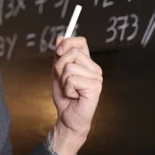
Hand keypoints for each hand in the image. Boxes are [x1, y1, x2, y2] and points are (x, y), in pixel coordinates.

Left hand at [50, 35, 102, 154]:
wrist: (67, 117)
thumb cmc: (65, 96)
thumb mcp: (57, 72)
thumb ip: (59, 55)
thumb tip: (60, 37)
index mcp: (87, 63)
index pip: (81, 42)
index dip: (68, 43)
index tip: (58, 52)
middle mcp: (94, 68)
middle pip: (72, 52)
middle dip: (59, 66)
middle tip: (63, 80)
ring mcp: (96, 77)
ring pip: (69, 67)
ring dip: (63, 80)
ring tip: (69, 90)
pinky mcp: (95, 87)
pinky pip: (71, 79)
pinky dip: (67, 89)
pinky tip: (74, 96)